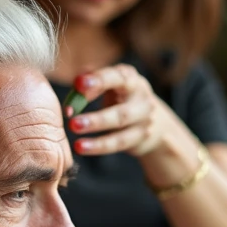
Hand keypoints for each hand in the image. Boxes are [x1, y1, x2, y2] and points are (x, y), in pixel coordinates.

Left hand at [67, 64, 201, 186]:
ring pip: (121, 134)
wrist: (154, 119)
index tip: (78, 84)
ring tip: (77, 144)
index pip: (117, 77)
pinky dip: (99, 147)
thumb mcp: (111, 83)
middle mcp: (142, 99)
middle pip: (122, 112)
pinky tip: (81, 148)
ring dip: (98, 140)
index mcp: (131, 79)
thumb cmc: (122, 96)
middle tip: (72, 123)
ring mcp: (144, 120)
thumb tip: (76, 84)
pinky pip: (118, 144)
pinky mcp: (140, 138)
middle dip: (97, 119)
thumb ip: (92, 81)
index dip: (98, 80)